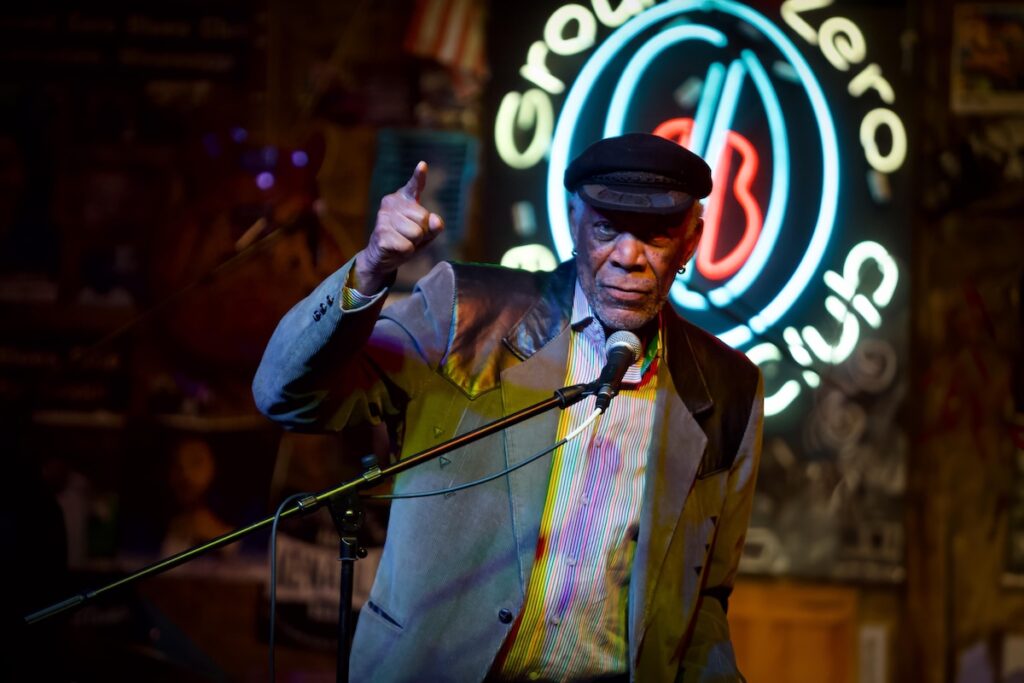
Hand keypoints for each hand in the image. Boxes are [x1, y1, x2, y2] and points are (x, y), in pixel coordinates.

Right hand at [353, 161, 444, 294]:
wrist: (381, 258)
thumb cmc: (405, 241)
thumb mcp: (425, 234)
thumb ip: (434, 227)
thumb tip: (436, 220)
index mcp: (403, 198)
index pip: (414, 186)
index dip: (418, 176)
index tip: (422, 166)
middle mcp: (391, 203)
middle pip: (424, 218)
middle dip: (422, 232)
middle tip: (409, 236)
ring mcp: (383, 218)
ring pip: (416, 233)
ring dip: (413, 243)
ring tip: (402, 242)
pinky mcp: (380, 234)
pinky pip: (407, 246)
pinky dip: (406, 252)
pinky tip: (395, 249)